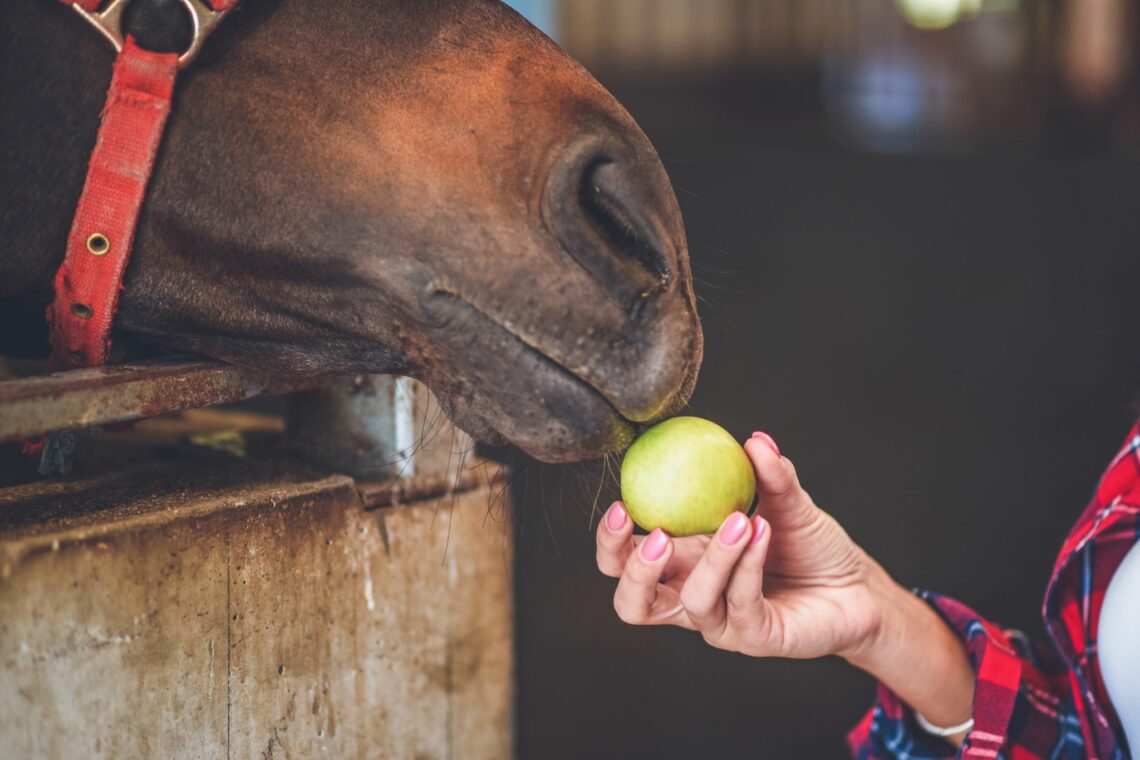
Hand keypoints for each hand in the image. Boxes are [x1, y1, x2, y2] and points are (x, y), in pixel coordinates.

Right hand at [596, 432, 882, 659]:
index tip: (620, 504)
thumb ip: (770, 474)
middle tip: (657, 534)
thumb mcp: (788, 502)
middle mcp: (692, 595)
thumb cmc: (811, 547)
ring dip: (714, 558)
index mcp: (683, 562)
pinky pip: (740, 603)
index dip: (610, 541)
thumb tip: (755, 439)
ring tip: (740, 519)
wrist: (857, 588)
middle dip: (633, 570)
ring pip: (692, 600)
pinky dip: (747, 564)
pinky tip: (762, 531)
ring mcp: (722, 622)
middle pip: (633, 604)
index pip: (625, 561)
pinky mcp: (754, 637)